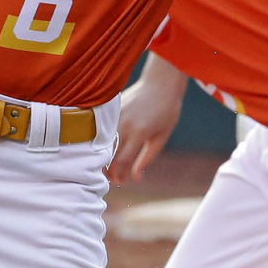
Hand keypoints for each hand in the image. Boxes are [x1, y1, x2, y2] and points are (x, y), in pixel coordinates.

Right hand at [110, 67, 184, 186]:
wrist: (160, 83)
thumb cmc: (166, 111)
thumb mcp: (161, 137)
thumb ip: (147, 158)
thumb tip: (136, 178)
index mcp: (140, 132)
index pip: (124, 160)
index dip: (121, 175)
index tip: (121, 183)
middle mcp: (125, 124)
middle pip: (110, 154)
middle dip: (110, 171)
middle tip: (113, 181)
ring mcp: (116, 116)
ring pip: (103, 144)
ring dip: (104, 158)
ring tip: (108, 169)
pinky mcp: (111, 110)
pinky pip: (102, 131)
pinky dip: (102, 144)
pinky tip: (105, 152)